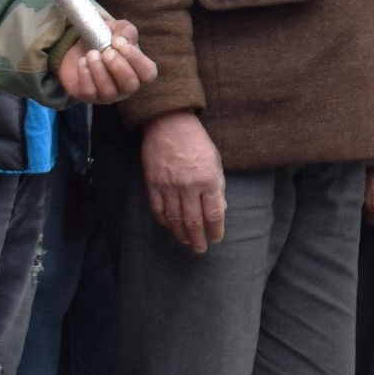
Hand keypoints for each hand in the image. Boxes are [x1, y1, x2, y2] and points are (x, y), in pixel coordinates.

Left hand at [55, 18, 157, 103]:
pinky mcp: (88, 97)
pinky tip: (82, 62)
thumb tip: (123, 40)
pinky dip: (85, 74)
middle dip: (118, 66)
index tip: (122, 44)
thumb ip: (126, 32)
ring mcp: (108, 95)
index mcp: (138, 71)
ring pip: (108, 91)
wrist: (81, 48)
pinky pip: (89, 92)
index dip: (137, 60)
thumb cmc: (106, 40)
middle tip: (107, 52)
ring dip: (99, 69)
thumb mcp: (118, 30)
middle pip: (130, 85)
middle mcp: (126, 87)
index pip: (148, 73)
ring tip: (91, 54)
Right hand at [141, 112, 227, 252]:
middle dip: (198, 239)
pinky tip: (170, 228)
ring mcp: (169, 186)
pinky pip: (158, 210)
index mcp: (208, 179)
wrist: (169, 125)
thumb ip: (218, 186)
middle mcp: (189, 186)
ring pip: (174, 219)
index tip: (216, 239)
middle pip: (194, 221)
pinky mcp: (153, 184)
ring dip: (181, 234)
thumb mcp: (216, 161)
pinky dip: (164, 222)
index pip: (213, 214)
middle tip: (200, 249)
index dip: (215, 230)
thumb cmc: (197, 142)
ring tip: (187, 242)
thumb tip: (220, 210)